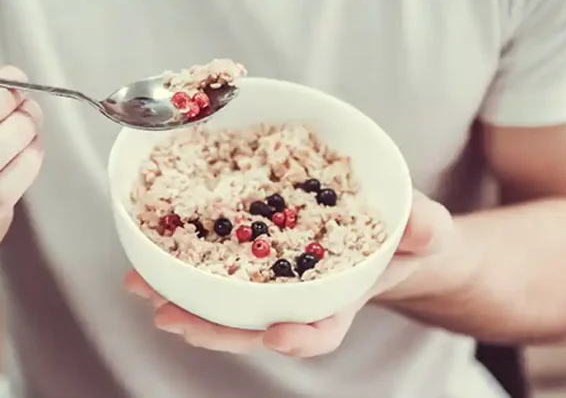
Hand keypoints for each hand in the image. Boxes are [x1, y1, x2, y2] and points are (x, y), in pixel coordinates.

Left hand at [124, 190, 454, 356]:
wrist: (382, 226)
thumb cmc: (403, 235)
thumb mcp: (423, 230)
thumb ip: (424, 229)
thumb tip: (423, 227)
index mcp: (339, 301)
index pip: (320, 332)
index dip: (299, 339)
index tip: (278, 336)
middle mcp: (296, 300)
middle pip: (252, 326)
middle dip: (213, 329)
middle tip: (175, 321)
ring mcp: (268, 283)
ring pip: (221, 302)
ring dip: (180, 299)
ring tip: (141, 289)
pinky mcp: (247, 258)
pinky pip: (210, 267)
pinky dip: (177, 265)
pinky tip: (145, 256)